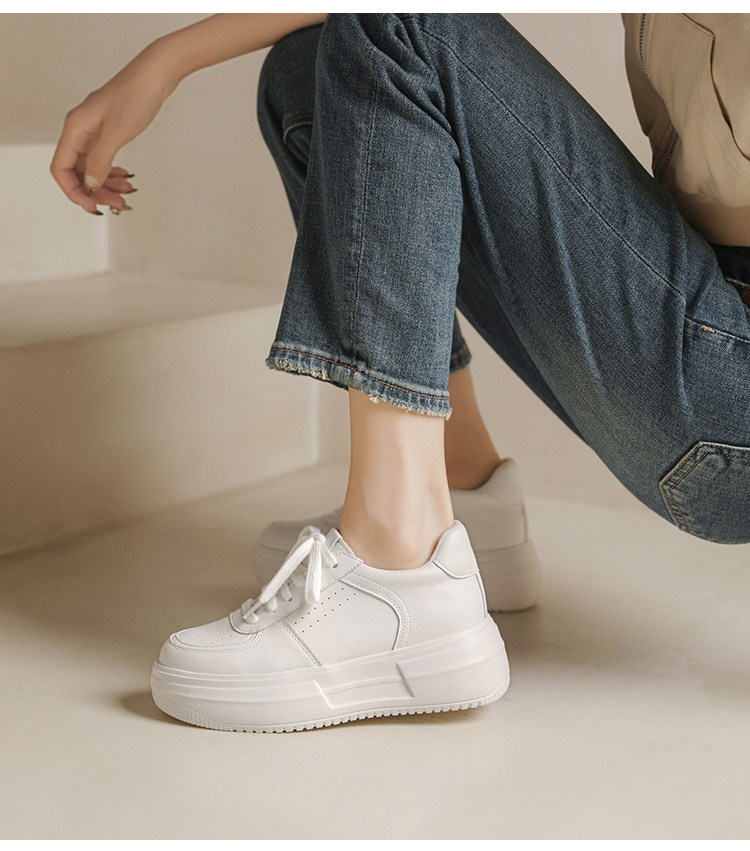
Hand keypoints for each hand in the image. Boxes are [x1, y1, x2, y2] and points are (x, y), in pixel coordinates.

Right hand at [50, 49, 175, 214]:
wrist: (155, 76)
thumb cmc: (135, 96)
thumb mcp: (116, 133)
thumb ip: (101, 161)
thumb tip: (90, 185)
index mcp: (75, 129)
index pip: (61, 168)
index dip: (74, 191)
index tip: (93, 205)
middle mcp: (81, 130)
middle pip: (77, 172)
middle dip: (95, 191)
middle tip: (117, 204)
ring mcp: (94, 131)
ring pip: (93, 168)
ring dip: (106, 185)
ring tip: (126, 195)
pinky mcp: (108, 131)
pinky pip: (104, 159)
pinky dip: (113, 173)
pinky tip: (126, 179)